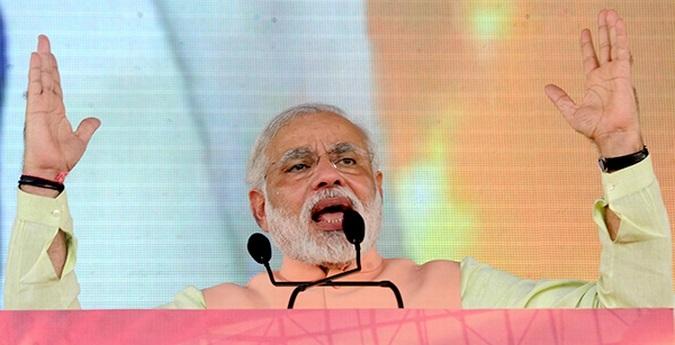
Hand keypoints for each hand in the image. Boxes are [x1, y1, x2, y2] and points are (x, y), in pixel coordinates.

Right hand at [23, 35, 99, 179]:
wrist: (52, 170)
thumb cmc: (61, 159)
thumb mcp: (80, 140)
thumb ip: (87, 128)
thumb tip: (95, 120)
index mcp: (56, 112)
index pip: (55, 86)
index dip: (54, 70)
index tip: (51, 56)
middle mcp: (46, 106)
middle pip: (47, 77)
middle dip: (46, 59)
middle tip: (44, 40)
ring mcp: (39, 107)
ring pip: (41, 78)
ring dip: (41, 61)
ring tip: (41, 44)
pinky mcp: (34, 110)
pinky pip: (35, 87)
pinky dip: (35, 72)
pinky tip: (35, 59)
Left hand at [544, 9, 642, 157]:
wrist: (610, 134)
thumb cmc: (595, 128)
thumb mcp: (571, 111)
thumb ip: (560, 98)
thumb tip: (547, 88)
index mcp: (594, 83)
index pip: (590, 58)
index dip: (587, 45)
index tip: (584, 31)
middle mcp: (606, 76)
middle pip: (604, 48)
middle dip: (602, 31)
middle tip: (602, 15)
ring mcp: (616, 74)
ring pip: (614, 46)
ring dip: (613, 29)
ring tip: (610, 13)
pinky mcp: (624, 74)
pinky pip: (623, 51)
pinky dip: (621, 37)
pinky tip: (618, 25)